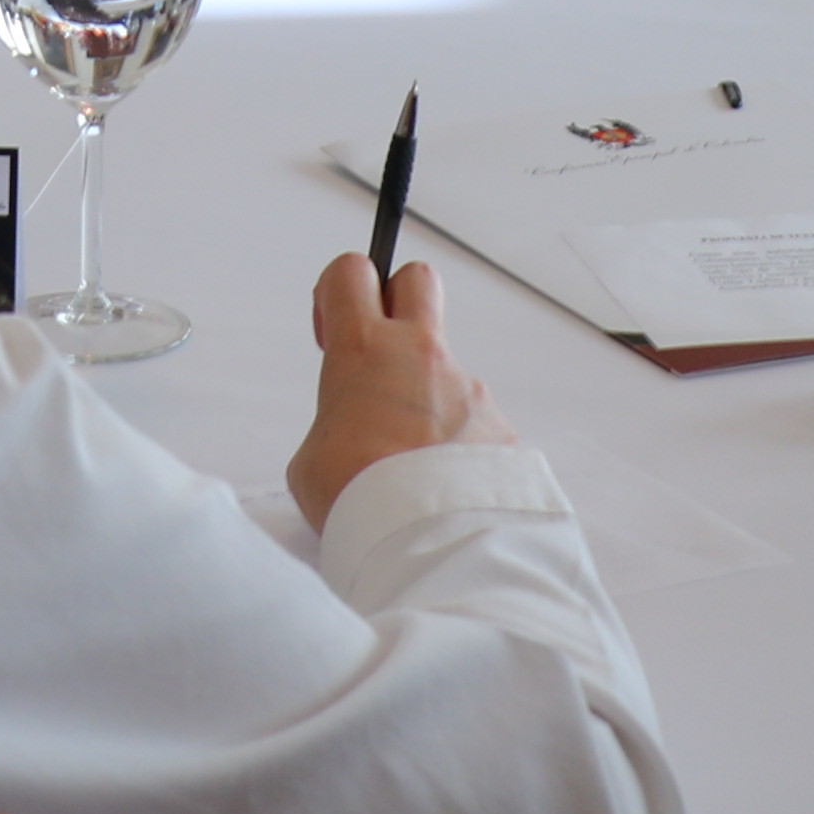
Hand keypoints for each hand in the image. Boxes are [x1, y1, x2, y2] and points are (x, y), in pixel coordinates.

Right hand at [289, 252, 513, 530]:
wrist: (428, 542)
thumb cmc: (361, 499)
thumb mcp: (312, 461)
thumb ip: (333, 428)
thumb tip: (354, 439)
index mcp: (365, 350)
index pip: (352, 272)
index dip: (337, 292)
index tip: (332, 331)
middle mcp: (420, 356)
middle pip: (416, 281)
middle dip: (396, 301)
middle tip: (378, 354)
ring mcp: (468, 390)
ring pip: (446, 372)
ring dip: (427, 403)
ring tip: (409, 468)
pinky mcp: (501, 429)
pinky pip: (474, 425)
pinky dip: (458, 448)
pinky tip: (443, 491)